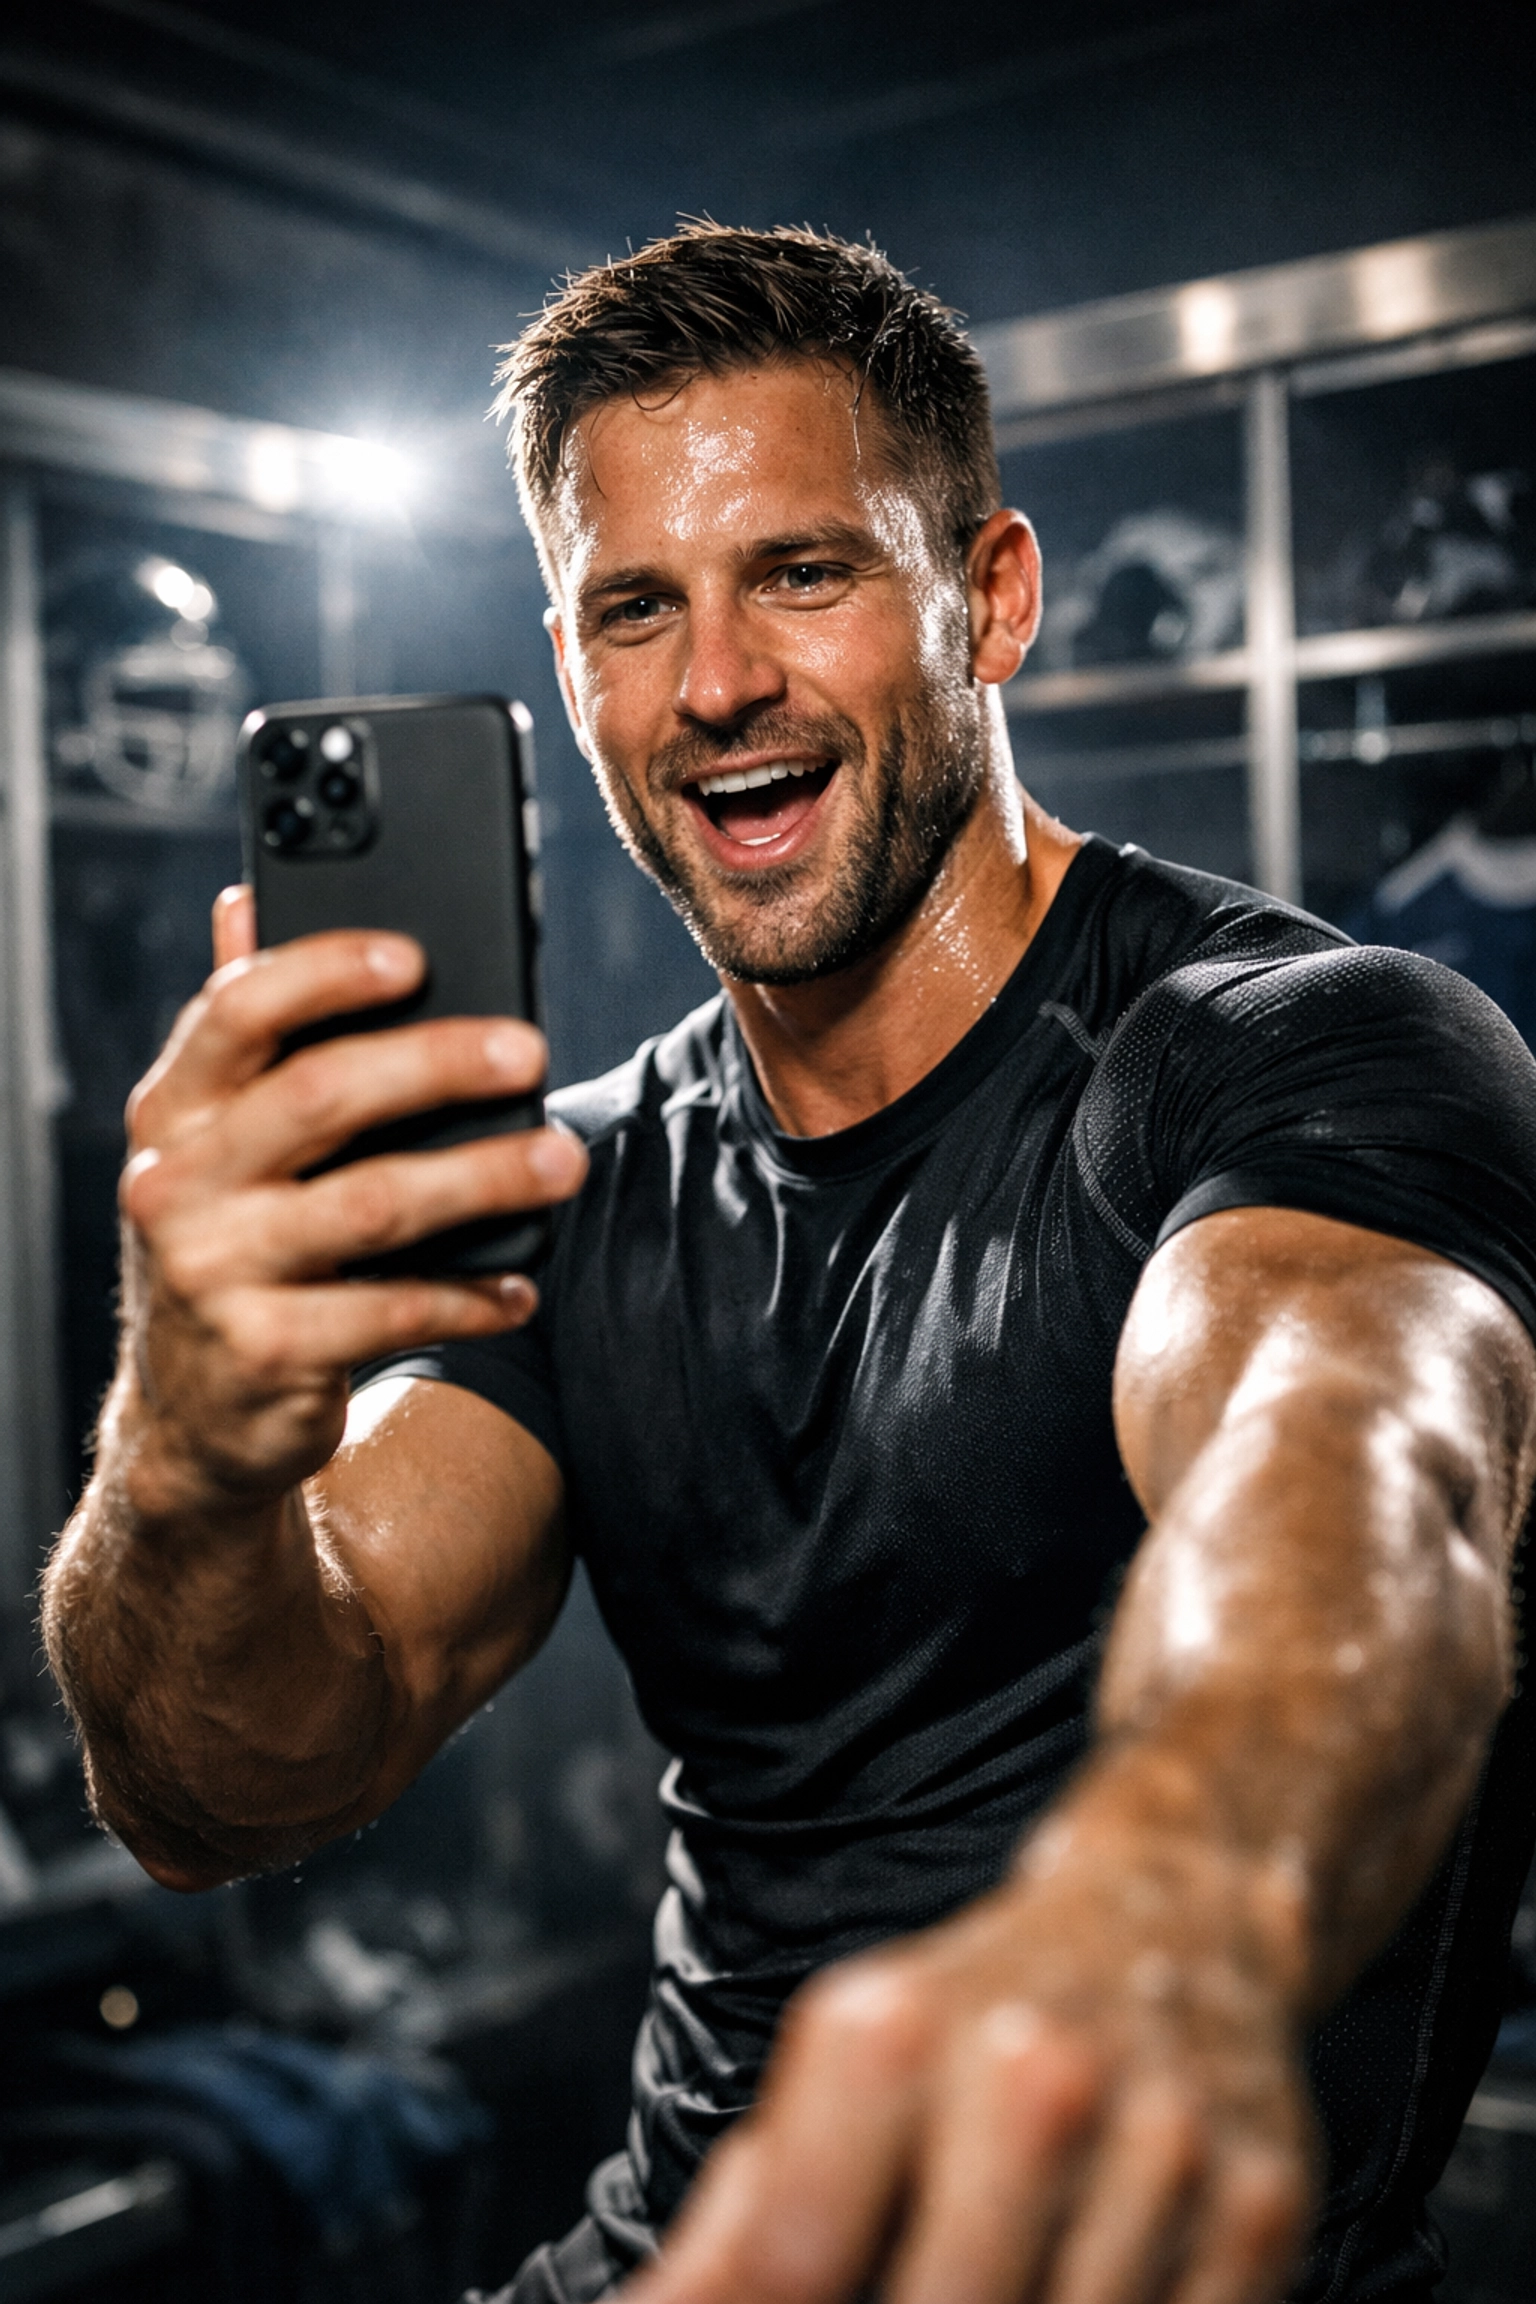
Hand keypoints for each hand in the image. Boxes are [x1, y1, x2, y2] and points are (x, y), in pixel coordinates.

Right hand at [116, 885, 587, 1510]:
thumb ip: (237, 1029)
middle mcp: (178, 1182)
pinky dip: (469, 1296)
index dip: (325, 971)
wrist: (192, 1416)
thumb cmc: (232, 1243)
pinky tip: (521, 1289)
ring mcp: (216, 1271)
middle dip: (437, 1063)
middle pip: (321, 1094)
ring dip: (482, 1177)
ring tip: (562, 1160)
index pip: (238, 1009)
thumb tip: (245, 899)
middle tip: (530, 1050)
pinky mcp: (267, 1353)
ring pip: (372, 1204)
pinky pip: (392, 1310)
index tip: (415, 954)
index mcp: (173, 1109)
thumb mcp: (215, 1142)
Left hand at [631, 1783, 1310, 2303]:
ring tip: (982, 2274)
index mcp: (896, 2031)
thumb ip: (747, 2213)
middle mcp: (1031, 2075)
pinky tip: (1067, 2279)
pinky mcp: (1262, 2200)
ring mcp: (1158, 2141)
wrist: (1177, 1905)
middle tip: (886, 2292)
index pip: (793, 2262)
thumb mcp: (845, 2068)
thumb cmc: (981, 2010)